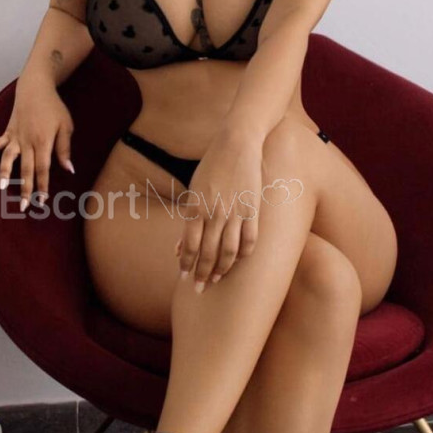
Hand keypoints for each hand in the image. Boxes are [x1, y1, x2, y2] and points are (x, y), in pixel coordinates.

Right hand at [0, 75, 75, 206]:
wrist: (36, 88)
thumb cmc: (54, 108)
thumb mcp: (65, 127)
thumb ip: (65, 149)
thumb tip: (68, 169)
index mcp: (43, 142)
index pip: (43, 169)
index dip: (42, 185)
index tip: (42, 200)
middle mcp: (27, 141)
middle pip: (26, 169)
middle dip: (25, 188)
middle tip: (24, 206)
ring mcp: (15, 136)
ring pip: (9, 158)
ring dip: (5, 173)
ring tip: (2, 188)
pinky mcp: (8, 131)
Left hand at [175, 134, 262, 290]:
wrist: (236, 144)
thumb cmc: (211, 168)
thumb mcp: (193, 192)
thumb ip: (188, 222)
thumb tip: (179, 249)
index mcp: (196, 207)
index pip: (190, 246)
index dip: (187, 265)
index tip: (184, 278)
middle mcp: (215, 213)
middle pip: (208, 253)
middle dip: (202, 274)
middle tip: (199, 289)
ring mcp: (235, 212)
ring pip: (229, 251)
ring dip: (222, 270)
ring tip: (217, 280)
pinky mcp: (253, 209)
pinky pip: (250, 239)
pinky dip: (244, 255)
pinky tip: (237, 263)